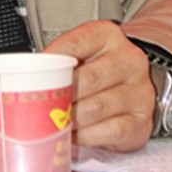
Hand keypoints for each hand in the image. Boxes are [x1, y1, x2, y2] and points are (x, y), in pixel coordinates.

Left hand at [43, 19, 154, 151]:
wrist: (134, 82)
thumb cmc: (100, 66)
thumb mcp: (83, 51)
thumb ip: (61, 58)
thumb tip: (30, 74)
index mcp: (108, 35)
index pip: (76, 43)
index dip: (52, 60)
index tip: (35, 73)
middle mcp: (129, 60)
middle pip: (89, 78)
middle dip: (63, 95)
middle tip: (42, 105)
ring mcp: (139, 92)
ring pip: (98, 107)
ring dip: (72, 118)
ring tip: (55, 121)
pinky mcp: (141, 121)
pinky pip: (111, 131)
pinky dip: (86, 135)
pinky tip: (74, 134)